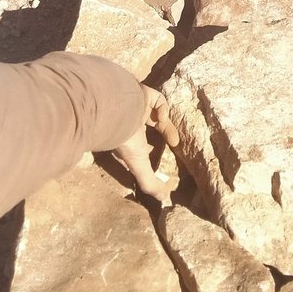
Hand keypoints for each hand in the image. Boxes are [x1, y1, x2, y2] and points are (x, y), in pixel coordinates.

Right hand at [112, 85, 179, 204]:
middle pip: (152, 125)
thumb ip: (149, 182)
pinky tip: (160, 117)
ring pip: (156, 112)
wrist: (117, 112)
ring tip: (174, 138)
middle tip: (175, 142)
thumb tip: (162, 199)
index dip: (153, 147)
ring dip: (166, 123)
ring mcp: (139, 105)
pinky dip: (163, 109)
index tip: (166, 154)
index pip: (142, 141)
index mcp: (130, 135)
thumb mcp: (138, 164)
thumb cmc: (125, 139)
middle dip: (164, 132)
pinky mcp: (145, 93)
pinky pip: (158, 99)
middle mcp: (133, 120)